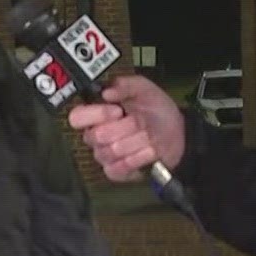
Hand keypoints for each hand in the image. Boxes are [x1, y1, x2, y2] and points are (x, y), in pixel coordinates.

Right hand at [67, 74, 186, 182]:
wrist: (178, 132)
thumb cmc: (158, 110)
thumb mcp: (144, 89)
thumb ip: (125, 84)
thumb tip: (106, 92)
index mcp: (98, 113)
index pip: (77, 117)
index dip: (97, 114)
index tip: (118, 111)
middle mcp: (97, 134)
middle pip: (96, 136)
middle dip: (126, 128)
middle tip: (141, 123)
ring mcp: (105, 154)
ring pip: (111, 152)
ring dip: (137, 142)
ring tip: (148, 136)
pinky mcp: (117, 171)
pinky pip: (118, 169)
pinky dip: (138, 159)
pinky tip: (147, 151)